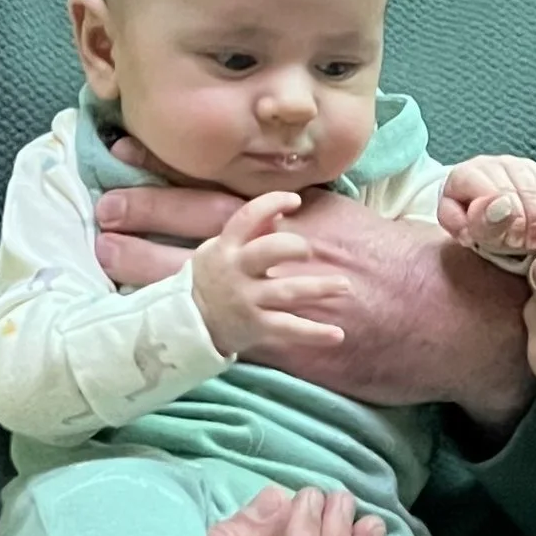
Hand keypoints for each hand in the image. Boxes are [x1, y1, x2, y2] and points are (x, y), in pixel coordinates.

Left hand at [101, 165, 532, 426]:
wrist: (456, 319)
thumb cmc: (416, 272)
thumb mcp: (364, 226)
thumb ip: (318, 217)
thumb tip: (287, 209)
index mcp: (305, 213)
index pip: (224, 184)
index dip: (170, 171)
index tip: (125, 152)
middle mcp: (289, 245)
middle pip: (201, 224)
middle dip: (144, 215)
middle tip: (99, 207)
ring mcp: (286, 295)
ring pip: (203, 277)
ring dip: (149, 267)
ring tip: (103, 258)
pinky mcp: (290, 343)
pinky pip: (224, 331)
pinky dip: (185, 324)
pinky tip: (151, 325)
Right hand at [190, 189, 353, 357]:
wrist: (190, 322)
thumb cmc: (215, 277)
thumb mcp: (221, 249)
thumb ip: (250, 231)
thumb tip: (280, 212)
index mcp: (227, 247)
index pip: (247, 218)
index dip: (271, 203)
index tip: (295, 200)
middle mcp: (237, 271)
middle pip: (268, 252)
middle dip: (293, 247)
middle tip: (310, 252)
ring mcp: (247, 300)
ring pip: (286, 291)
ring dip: (318, 288)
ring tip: (345, 285)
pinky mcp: (257, 326)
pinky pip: (289, 328)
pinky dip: (314, 333)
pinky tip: (338, 334)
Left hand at [439, 154, 535, 273]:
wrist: (484, 221)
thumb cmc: (473, 229)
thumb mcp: (467, 232)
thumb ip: (478, 222)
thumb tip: (500, 208)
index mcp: (465, 175)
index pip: (491, 191)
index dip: (506, 217)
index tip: (514, 241)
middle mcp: (491, 164)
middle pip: (517, 188)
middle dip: (527, 219)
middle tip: (530, 245)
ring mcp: (516, 165)